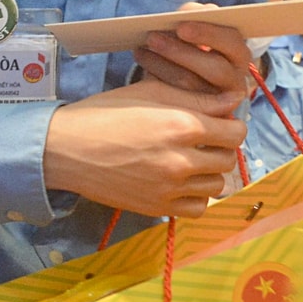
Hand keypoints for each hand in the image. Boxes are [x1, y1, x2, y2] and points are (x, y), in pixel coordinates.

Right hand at [44, 78, 246, 218]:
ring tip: (191, 161)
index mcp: (183, 125)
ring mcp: (171, 187)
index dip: (232, 126)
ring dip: (210, 172)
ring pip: (216, 185)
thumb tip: (235, 100)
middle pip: (227, 159)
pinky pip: (198, 208)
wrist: (67, 149)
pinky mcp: (158, 207)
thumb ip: (197, 98)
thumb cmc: (106, 113)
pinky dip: (196, 196)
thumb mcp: (152, 93)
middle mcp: (182, 159)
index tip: (220, 124)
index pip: (235, 132)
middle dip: (221, 148)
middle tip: (204, 141)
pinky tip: (181, 182)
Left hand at [132, 5, 252, 99]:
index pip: (231, 41)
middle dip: (180, 51)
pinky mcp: (198, 113)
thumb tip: (188, 12)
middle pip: (215, 68)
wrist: (186, 83)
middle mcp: (235, 79)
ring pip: (191, 84)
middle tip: (152, 38)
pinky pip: (176, 99)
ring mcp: (219, 101)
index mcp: (239, 53)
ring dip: (161, 64)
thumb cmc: (193, 46)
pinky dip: (156, 78)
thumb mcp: (196, 31)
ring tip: (140, 50)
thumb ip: (194, 18)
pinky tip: (143, 62)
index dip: (207, 33)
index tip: (181, 27)